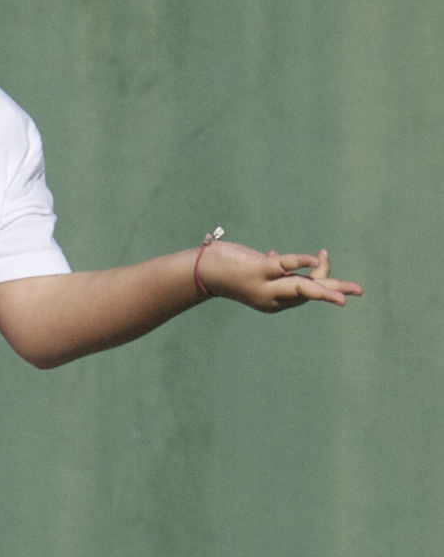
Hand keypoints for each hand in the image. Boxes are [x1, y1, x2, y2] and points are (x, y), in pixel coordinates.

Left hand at [197, 240, 362, 312]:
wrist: (199, 271)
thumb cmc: (227, 269)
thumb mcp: (253, 270)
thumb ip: (267, 268)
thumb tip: (273, 255)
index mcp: (275, 301)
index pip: (306, 290)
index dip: (316, 275)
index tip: (316, 257)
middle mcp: (272, 298)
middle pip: (310, 293)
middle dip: (334, 293)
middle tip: (357, 293)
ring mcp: (266, 286)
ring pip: (303, 287)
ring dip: (326, 287)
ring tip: (349, 292)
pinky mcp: (257, 271)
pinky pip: (285, 266)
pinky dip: (301, 262)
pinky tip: (316, 259)